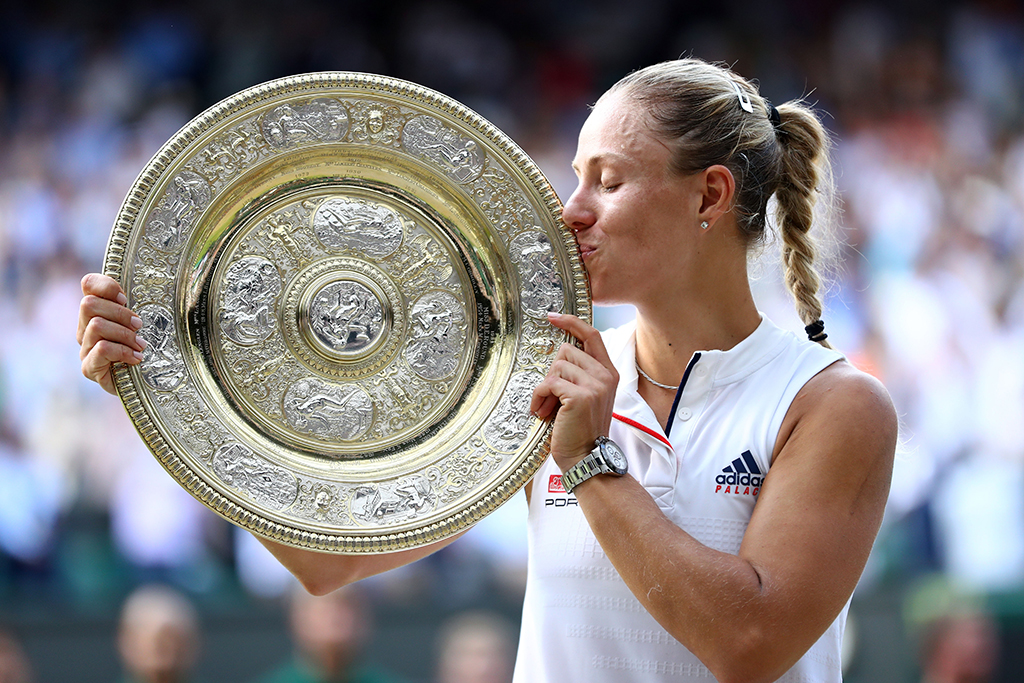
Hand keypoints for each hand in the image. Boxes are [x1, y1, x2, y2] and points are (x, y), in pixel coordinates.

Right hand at [78, 273, 145, 394]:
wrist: (146, 382)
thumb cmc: (149, 348)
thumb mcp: (146, 322)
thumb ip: (138, 305)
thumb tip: (149, 288)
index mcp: (97, 310)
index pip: (88, 284)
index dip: (107, 286)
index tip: (125, 299)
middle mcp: (85, 326)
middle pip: (89, 304)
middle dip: (120, 313)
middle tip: (139, 325)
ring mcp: (85, 348)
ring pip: (96, 326)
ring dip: (124, 334)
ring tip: (140, 345)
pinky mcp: (89, 367)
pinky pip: (102, 349)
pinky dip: (123, 351)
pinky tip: (136, 359)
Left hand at [530, 312, 618, 471]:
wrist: (586, 458)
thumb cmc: (579, 430)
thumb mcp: (586, 396)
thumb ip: (580, 374)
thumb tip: (558, 356)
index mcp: (608, 373)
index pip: (592, 335)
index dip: (572, 322)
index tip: (553, 316)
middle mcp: (605, 376)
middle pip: (566, 351)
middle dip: (552, 374)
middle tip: (551, 398)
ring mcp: (595, 385)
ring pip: (556, 367)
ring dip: (545, 388)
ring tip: (548, 408)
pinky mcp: (581, 396)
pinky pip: (549, 383)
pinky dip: (539, 397)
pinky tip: (542, 412)